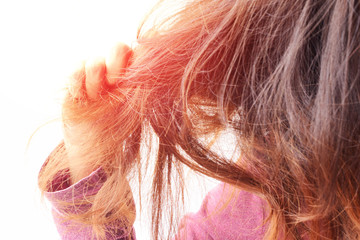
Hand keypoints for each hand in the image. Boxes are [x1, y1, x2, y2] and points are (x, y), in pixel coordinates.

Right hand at [63, 43, 132, 183]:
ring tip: (95, 96)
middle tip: (113, 82)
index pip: (137, 55)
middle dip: (115, 61)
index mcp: (132, 77)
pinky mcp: (75, 82)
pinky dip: (77, 82)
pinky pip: (75, 71)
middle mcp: (114, 71)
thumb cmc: (118, 127)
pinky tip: (81, 97)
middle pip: (117, 48)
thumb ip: (142, 91)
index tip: (132, 78)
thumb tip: (152, 80)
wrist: (93, 144)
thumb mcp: (134, 110)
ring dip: (95, 78)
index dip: (135, 61)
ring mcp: (93, 75)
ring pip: (95, 60)